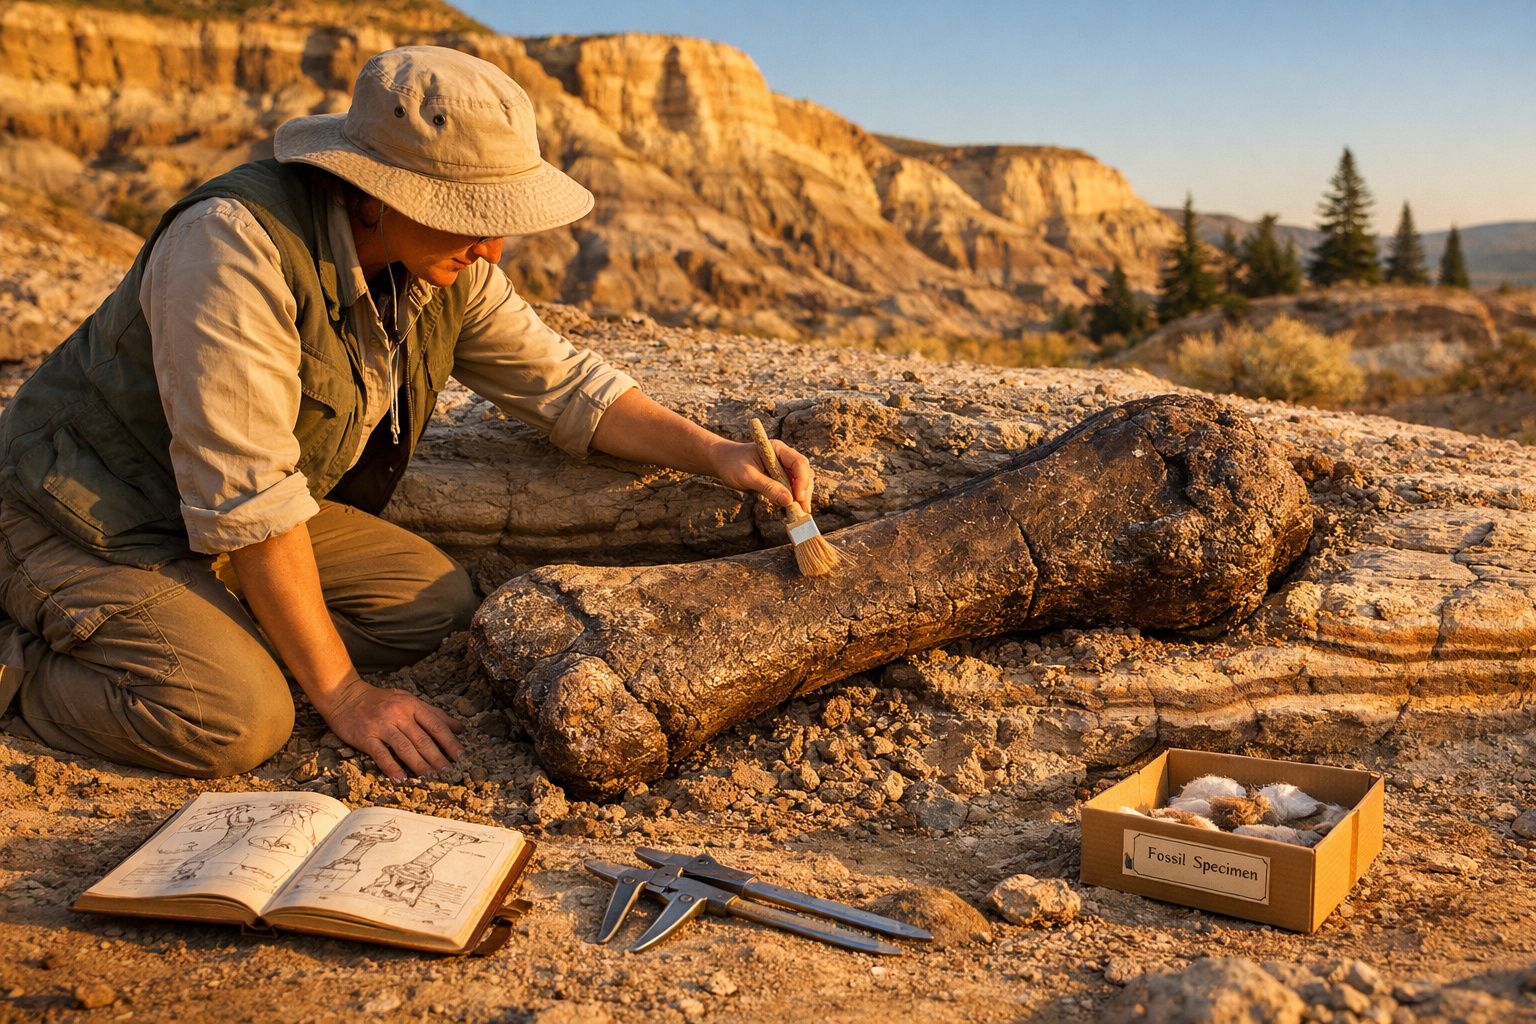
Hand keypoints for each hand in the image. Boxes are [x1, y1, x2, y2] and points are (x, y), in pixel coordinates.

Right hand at [314, 674, 464, 781]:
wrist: (344, 695)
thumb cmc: (380, 699)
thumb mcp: (408, 699)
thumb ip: (433, 713)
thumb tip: (459, 726)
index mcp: (411, 705)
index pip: (435, 725)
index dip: (449, 741)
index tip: (461, 755)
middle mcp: (398, 715)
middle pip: (422, 739)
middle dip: (437, 757)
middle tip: (448, 772)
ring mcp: (381, 726)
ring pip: (404, 748)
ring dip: (418, 764)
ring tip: (429, 777)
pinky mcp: (365, 737)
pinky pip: (380, 754)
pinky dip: (391, 767)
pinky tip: (400, 779)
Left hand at [714, 438, 813, 509]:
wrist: (722, 462)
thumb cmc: (732, 464)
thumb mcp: (747, 476)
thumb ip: (767, 487)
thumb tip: (788, 501)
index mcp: (778, 449)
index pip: (799, 463)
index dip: (802, 480)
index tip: (797, 498)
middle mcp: (784, 458)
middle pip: (804, 474)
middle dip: (804, 492)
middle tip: (801, 510)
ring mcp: (783, 469)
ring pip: (800, 483)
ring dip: (801, 498)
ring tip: (797, 514)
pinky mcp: (780, 479)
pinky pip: (791, 490)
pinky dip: (792, 501)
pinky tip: (790, 511)